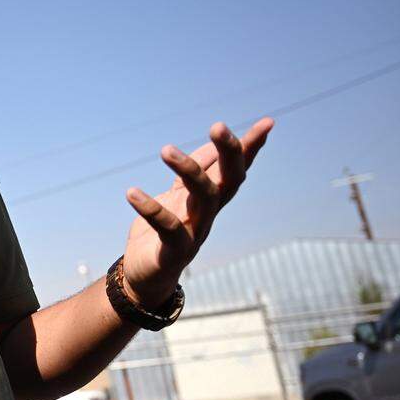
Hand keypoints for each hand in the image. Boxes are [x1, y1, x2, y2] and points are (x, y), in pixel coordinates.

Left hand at [121, 117, 273, 307]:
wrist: (145, 277)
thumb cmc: (162, 233)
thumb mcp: (178, 197)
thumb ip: (194, 174)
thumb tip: (211, 146)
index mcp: (210, 199)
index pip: (236, 170)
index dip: (251, 148)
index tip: (268, 122)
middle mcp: (209, 214)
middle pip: (229, 181)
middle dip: (229, 153)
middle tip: (218, 126)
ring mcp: (195, 233)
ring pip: (203, 198)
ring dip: (189, 170)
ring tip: (165, 149)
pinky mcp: (174, 251)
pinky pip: (168, 227)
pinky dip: (150, 208)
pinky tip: (132, 192)